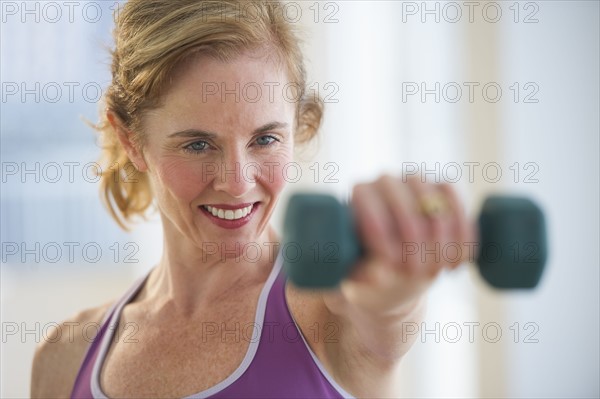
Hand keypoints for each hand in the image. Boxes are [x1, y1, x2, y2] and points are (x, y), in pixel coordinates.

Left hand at [337, 175, 476, 316]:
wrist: (395, 271)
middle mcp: (386, 182)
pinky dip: (461, 236)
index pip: (369, 202)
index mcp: (359, 195)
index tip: (391, 262)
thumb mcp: (359, 275)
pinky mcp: (442, 191)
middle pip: (403, 199)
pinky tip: (456, 264)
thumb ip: (362, 274)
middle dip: (413, 238)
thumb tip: (378, 275)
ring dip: (440, 239)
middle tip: (415, 272)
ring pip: (434, 200)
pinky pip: (457, 205)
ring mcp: (416, 183)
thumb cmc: (369, 271)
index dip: (381, 231)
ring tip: (436, 272)